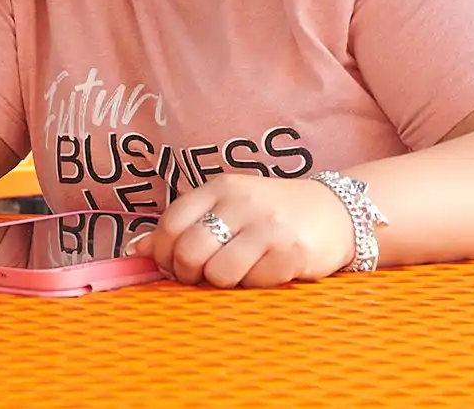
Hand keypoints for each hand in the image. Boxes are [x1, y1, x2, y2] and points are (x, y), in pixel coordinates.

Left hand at [140, 175, 353, 288]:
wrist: (336, 211)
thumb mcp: (226, 208)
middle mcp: (242, 203)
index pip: (171, 224)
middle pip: (190, 251)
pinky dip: (255, 285)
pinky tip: (267, 271)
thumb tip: (136, 249)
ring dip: (223, 283)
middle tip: (202, 276)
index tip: (172, 264)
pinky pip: (254, 284)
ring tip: (238, 271)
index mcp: (220, 188)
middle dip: (188, 274)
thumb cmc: (271, 213)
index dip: (164, 253)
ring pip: (219, 274)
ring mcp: (268, 227)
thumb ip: (184, 225)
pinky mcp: (292, 252)